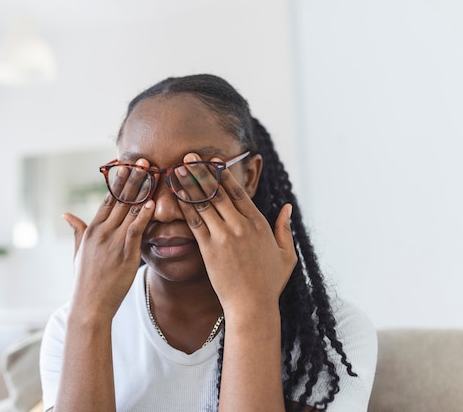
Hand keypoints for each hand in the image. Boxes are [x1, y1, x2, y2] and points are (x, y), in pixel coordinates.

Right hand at [63, 158, 154, 320]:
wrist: (89, 305)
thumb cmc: (84, 280)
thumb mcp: (78, 252)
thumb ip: (77, 230)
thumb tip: (66, 214)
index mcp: (92, 229)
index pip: (108, 199)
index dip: (120, 181)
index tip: (129, 165)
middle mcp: (102, 232)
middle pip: (120, 199)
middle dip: (134, 179)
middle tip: (145, 162)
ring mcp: (113, 243)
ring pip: (130, 211)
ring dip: (143, 191)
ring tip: (154, 174)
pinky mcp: (125, 255)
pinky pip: (135, 231)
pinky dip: (144, 216)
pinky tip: (152, 203)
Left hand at [177, 153, 296, 313]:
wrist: (252, 306)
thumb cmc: (270, 283)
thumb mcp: (286, 255)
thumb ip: (286, 229)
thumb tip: (288, 207)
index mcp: (259, 223)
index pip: (238, 191)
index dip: (222, 174)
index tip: (213, 160)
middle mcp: (240, 225)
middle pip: (217, 192)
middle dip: (201, 172)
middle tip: (188, 156)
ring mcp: (223, 236)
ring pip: (203, 203)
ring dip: (188, 184)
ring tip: (177, 168)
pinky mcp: (208, 249)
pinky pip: (193, 222)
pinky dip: (183, 206)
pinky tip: (174, 194)